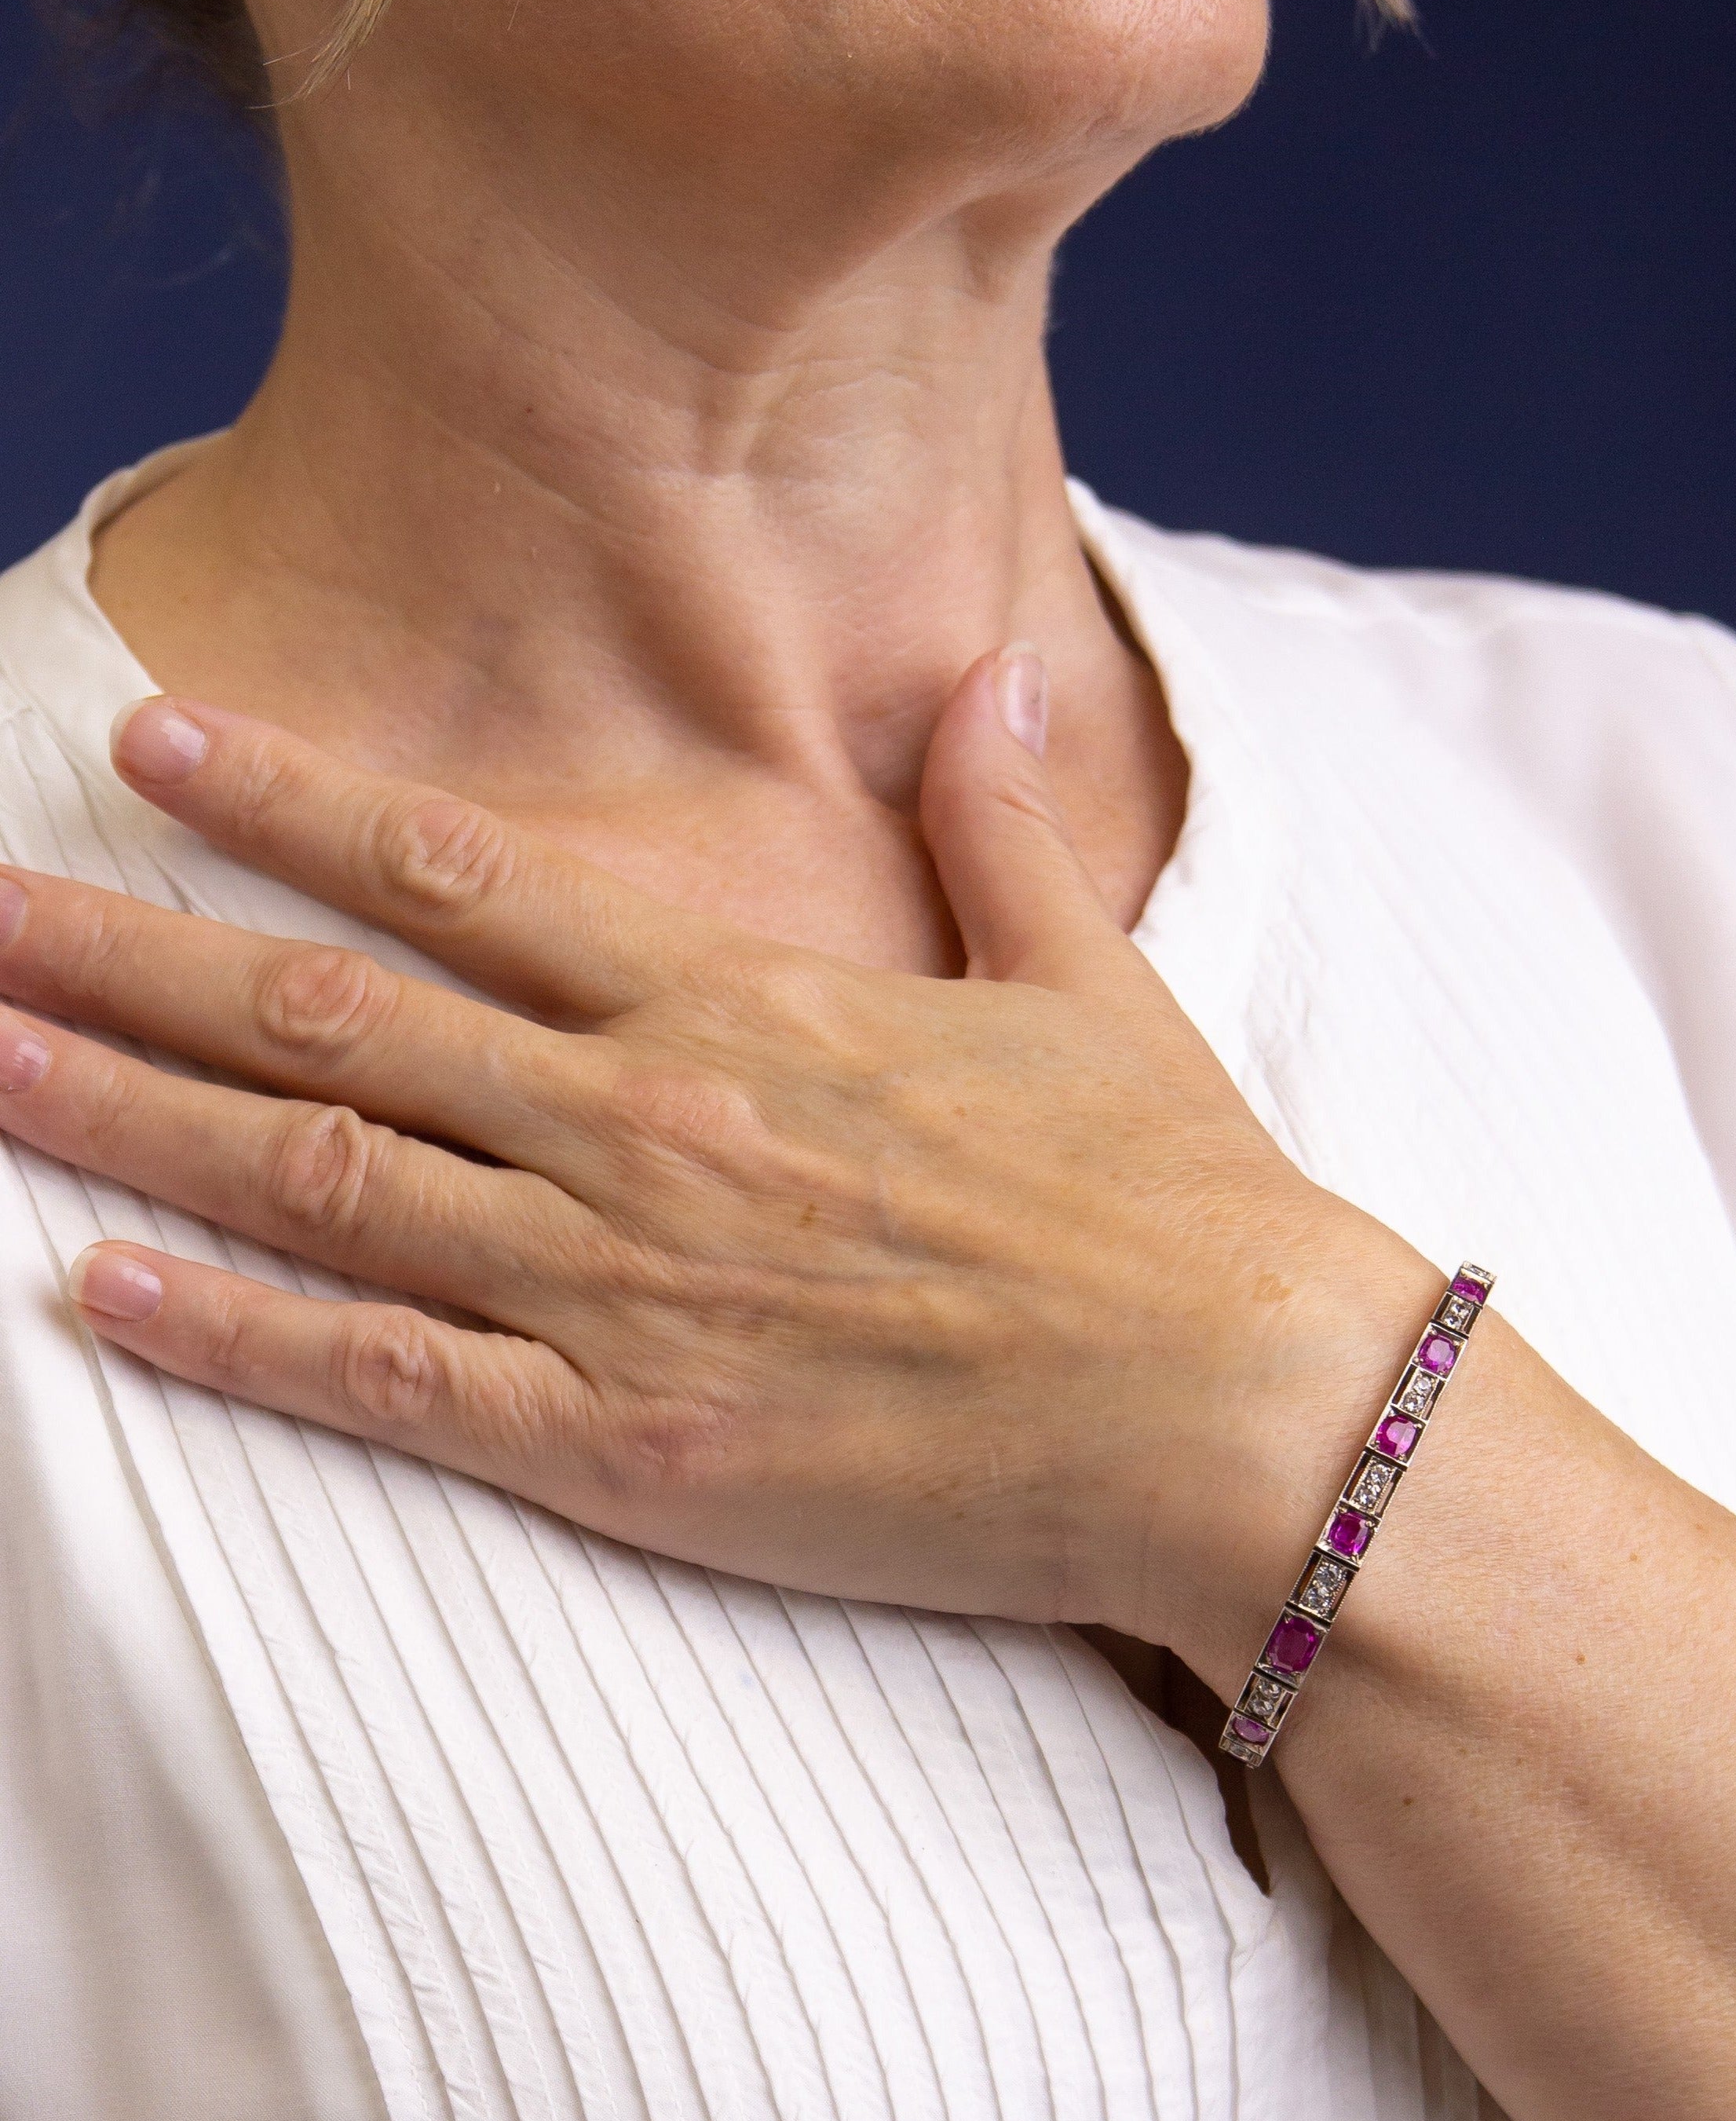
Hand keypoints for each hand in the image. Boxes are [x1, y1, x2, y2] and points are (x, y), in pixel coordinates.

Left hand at [0, 653, 1416, 1660]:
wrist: (1237, 1408)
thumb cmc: (1174, 1201)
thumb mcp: (1091, 983)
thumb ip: (1001, 828)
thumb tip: (989, 675)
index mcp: (745, 1003)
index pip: (465, 876)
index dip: (290, 803)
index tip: (153, 741)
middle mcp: (649, 1121)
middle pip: (333, 1015)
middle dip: (126, 952)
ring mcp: (626, 1285)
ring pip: (324, 1176)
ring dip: (129, 1114)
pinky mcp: (633, 1445)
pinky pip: (387, 1381)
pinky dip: (231, 1333)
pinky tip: (98, 1292)